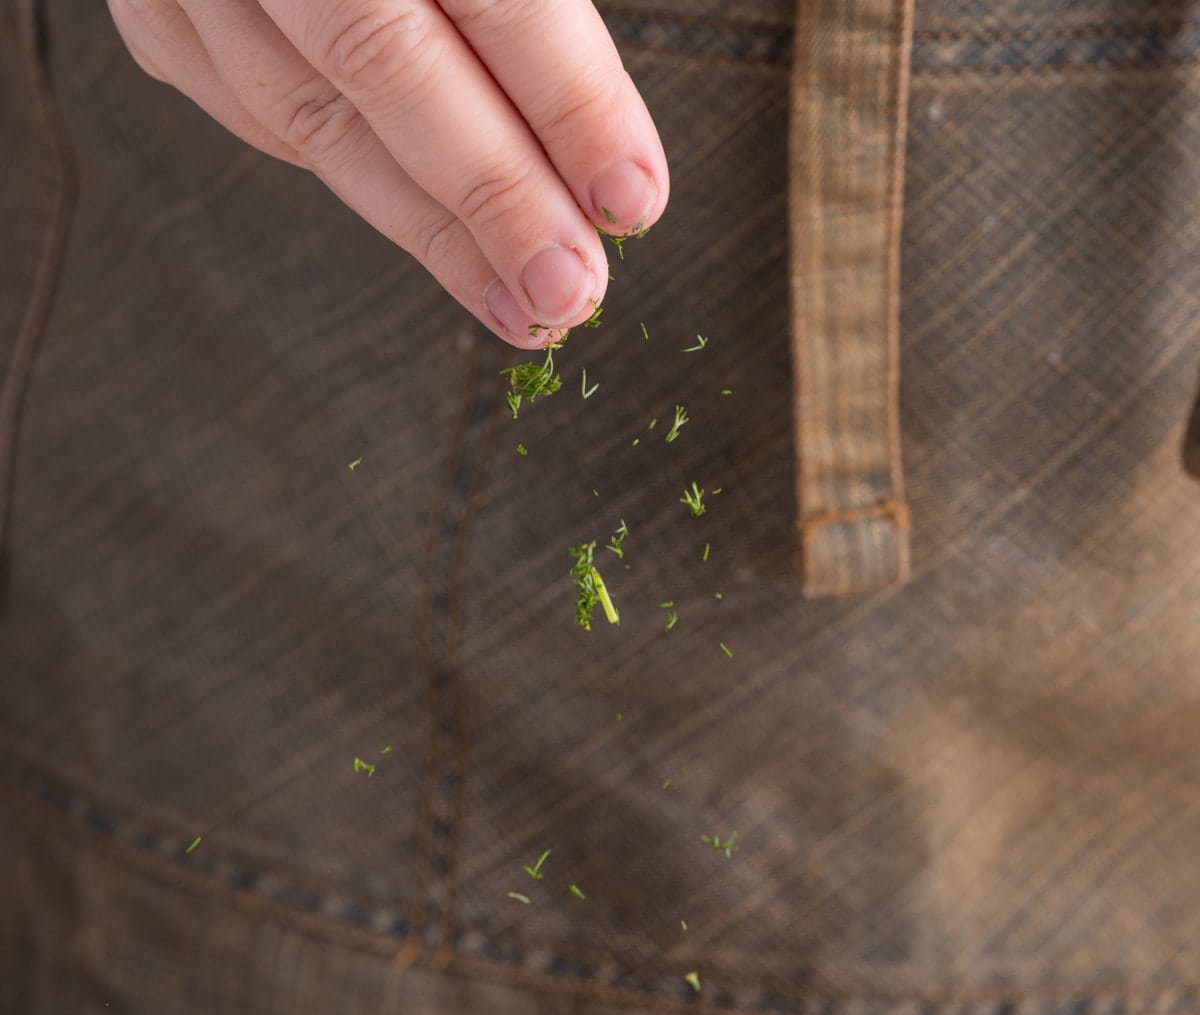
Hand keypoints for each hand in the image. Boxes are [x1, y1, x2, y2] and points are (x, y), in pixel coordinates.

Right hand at [108, 0, 668, 343]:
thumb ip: (523, 0)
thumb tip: (600, 144)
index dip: (568, 99)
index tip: (632, 199)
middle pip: (388, 64)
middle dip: (496, 198)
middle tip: (573, 291)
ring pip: (316, 117)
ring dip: (432, 230)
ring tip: (522, 304)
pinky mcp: (156, 11)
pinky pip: (262, 116)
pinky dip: (360, 177)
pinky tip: (434, 230)